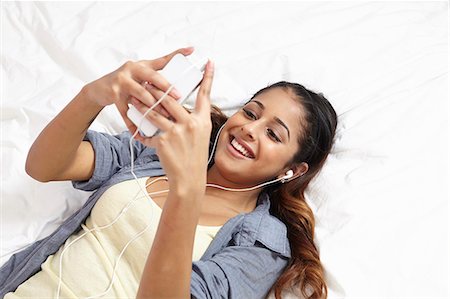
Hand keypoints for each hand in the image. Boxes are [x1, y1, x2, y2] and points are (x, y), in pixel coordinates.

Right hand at [83, 47, 194, 136]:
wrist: (100, 89)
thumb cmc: (126, 83)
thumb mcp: (141, 78)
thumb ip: (157, 80)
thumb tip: (178, 90)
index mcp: (142, 65)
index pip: (162, 59)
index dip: (176, 53)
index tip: (191, 51)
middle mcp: (131, 70)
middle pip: (151, 76)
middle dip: (165, 87)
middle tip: (178, 96)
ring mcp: (121, 81)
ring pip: (140, 93)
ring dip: (152, 105)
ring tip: (163, 115)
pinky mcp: (113, 94)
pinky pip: (126, 110)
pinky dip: (133, 122)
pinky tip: (139, 130)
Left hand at [132, 61, 214, 194]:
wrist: (189, 178)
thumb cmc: (194, 157)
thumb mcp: (200, 137)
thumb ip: (191, 121)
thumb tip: (177, 108)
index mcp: (202, 121)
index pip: (206, 95)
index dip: (208, 77)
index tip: (208, 62)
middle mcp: (191, 124)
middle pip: (171, 99)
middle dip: (157, 89)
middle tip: (147, 81)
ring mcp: (177, 132)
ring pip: (155, 112)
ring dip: (142, 105)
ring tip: (134, 99)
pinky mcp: (164, 141)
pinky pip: (149, 132)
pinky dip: (142, 132)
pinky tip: (135, 131)